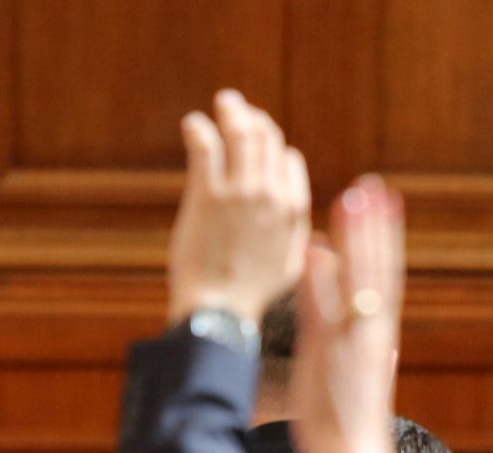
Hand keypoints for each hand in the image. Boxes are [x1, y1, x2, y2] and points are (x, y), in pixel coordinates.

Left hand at [168, 89, 311, 325]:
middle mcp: (271, 195)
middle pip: (266, 138)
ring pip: (241, 133)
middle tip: (236, 108)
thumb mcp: (290, 264)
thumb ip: (297, 231)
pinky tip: (192, 124)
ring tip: (222, 103)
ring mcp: (239, 192)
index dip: (272, 146)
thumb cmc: (251, 292)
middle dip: (252, 118)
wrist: (220, 309)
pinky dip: (199, 127)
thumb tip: (299, 209)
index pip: (288, 158)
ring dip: (231, 111)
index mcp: (293, 209)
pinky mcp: (206, 194)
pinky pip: (205, 145)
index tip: (256, 141)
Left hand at [289, 177, 407, 452]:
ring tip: (348, 199)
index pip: (386, 281)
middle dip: (375, 228)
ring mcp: (349, 343)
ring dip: (354, 239)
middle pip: (377, 270)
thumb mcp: (367, 387)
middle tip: (372, 188)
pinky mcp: (325, 356)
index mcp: (379, 341)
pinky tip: (312, 247)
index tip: (385, 210)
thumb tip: (386, 342)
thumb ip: (375, 357)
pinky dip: (319, 279)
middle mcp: (370, 335)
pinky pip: (322, 311)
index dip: (386, 243)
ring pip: (356, 281)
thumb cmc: (352, 433)